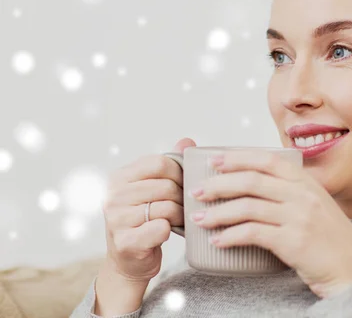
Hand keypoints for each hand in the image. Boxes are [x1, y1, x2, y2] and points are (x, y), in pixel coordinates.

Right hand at [102, 137, 194, 281]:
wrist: (129, 261)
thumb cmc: (144, 220)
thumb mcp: (152, 189)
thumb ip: (169, 164)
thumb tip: (186, 141)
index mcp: (119, 177)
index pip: (160, 163)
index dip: (179, 173)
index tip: (182, 185)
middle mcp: (113, 196)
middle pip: (166, 186)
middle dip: (182, 197)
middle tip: (183, 206)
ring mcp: (116, 219)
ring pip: (167, 207)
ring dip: (180, 215)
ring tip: (177, 219)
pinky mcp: (125, 242)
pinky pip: (161, 228)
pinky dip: (170, 231)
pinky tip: (166, 233)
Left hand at [189, 150, 351, 298]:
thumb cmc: (331, 241)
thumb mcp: (317, 206)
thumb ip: (292, 194)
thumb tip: (254, 187)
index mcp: (307, 182)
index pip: (267, 160)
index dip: (238, 158)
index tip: (214, 162)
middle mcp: (303, 195)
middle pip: (252, 180)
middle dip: (218, 184)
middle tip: (197, 192)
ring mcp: (300, 217)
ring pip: (248, 206)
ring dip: (218, 212)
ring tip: (199, 220)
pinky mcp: (294, 241)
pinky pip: (253, 233)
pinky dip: (231, 236)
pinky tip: (218, 241)